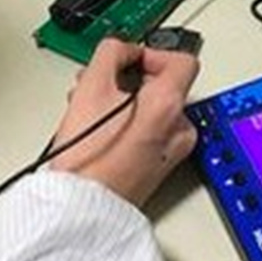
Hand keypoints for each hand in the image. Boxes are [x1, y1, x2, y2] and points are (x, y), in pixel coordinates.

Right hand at [51, 38, 199, 208]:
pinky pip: (150, 134)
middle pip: (164, 86)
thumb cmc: (87, 160)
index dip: (153, 54)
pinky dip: (129, 126)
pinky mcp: (158, 168)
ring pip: (154, 110)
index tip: (129, 59)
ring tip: (92, 111)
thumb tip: (122, 50)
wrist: (78, 210)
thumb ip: (112, 53)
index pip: (182, 60)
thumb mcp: (91, 85)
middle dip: (130, 80)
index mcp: (169, 105)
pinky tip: (100, 133)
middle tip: (101, 86)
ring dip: (125, 103)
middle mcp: (179, 128)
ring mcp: (172, 151)